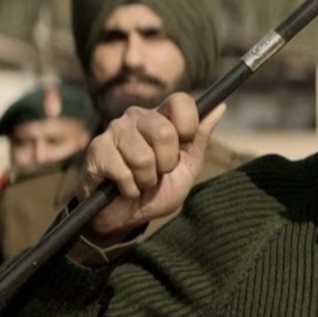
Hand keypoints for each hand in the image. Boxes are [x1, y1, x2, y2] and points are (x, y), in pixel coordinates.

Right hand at [79, 93, 226, 238]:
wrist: (126, 216)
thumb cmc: (159, 189)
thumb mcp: (188, 165)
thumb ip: (200, 137)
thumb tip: (220, 106)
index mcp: (162, 116)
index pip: (181, 101)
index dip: (188, 125)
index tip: (185, 144)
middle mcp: (137, 116)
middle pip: (165, 132)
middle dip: (167, 164)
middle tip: (159, 172)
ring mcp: (114, 130)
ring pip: (143, 158)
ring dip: (146, 180)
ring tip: (140, 181)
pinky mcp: (97, 150)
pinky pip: (123, 172)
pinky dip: (129, 188)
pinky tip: (123, 187)